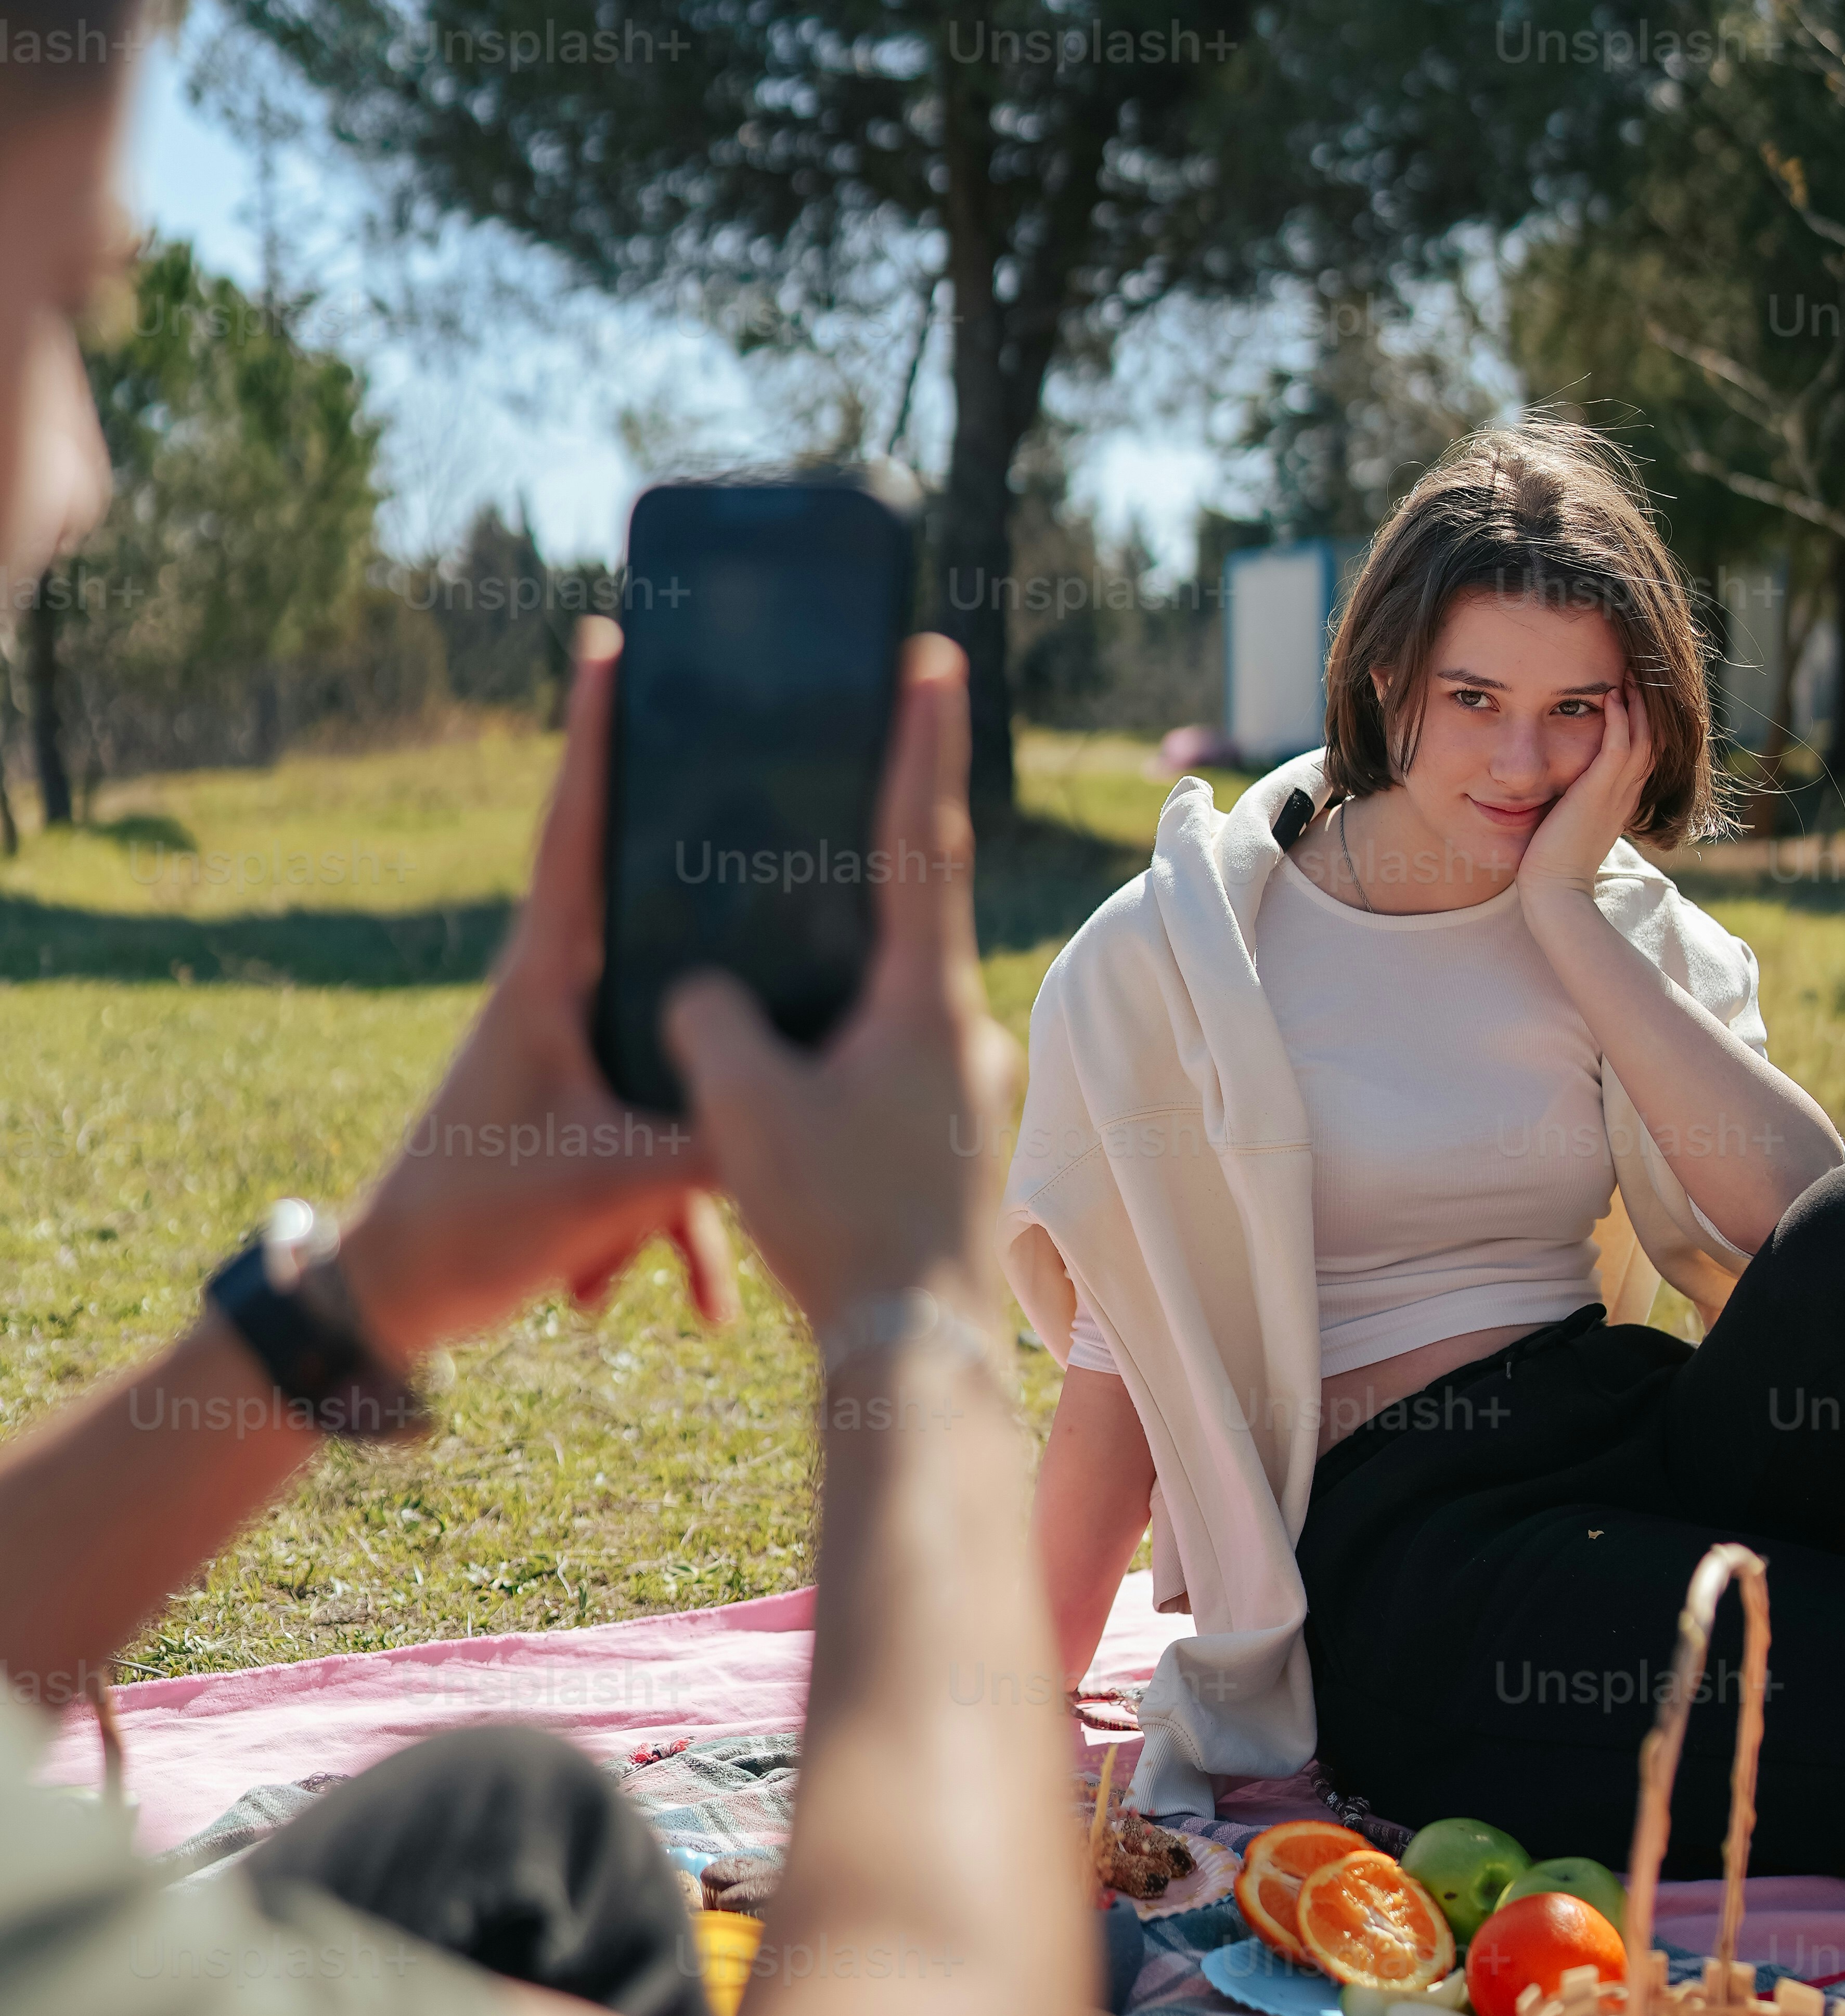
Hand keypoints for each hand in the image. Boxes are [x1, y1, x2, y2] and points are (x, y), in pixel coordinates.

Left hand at [339, 622, 737, 1362]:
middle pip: (641, 903)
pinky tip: (708, 1299)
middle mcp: (557, 997)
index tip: (605, 642)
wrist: (392, 1302)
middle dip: (700, 869)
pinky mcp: (581, 1117)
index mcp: (547, 978)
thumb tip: (795, 1110)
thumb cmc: (474, 1222)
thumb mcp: (608, 1180)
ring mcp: (570, 1056)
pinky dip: (682, 1217)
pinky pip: (657, 1139)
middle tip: (756, 784)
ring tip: (762, 1147)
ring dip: (711, 1122)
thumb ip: (709, 1143)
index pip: (575, 827)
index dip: (593, 736)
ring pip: (669, 1045)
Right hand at [659, 636, 1016, 1333]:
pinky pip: (888, 1075)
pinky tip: (794, 1100)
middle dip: (851, 886)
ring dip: (833, 1005)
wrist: (906, 1352)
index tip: (934, 663)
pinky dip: (840, 1069)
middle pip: (902, 927)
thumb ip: (707, 1020)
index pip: (921, 839)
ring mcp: (970, 1089)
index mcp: (924, 999)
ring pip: (887, 1014)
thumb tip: (703, 994)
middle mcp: (965, 1032)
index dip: (919, 743)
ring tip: (776, 1018)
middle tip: (815, 836)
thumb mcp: (739, 1106)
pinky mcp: (956, 1142)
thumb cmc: (833, 1222)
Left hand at [1516, 678, 1657, 912]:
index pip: (1643, 752)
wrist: (1553, 889)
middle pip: (1652, 739)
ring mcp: (1616, 794)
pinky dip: (1619, 720)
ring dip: (1637, 703)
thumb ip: (1573, 799)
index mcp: (1620, 799)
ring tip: (1628, 672)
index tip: (1630, 692)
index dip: (1642, 721)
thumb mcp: (1570, 821)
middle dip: (1646, 704)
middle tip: (1637, 671)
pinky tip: (1610, 696)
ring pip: (1642, 738)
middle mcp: (1625, 794)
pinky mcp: (1599, 794)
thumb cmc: (1551, 860)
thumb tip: (1558, 783)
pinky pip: (1619, 748)